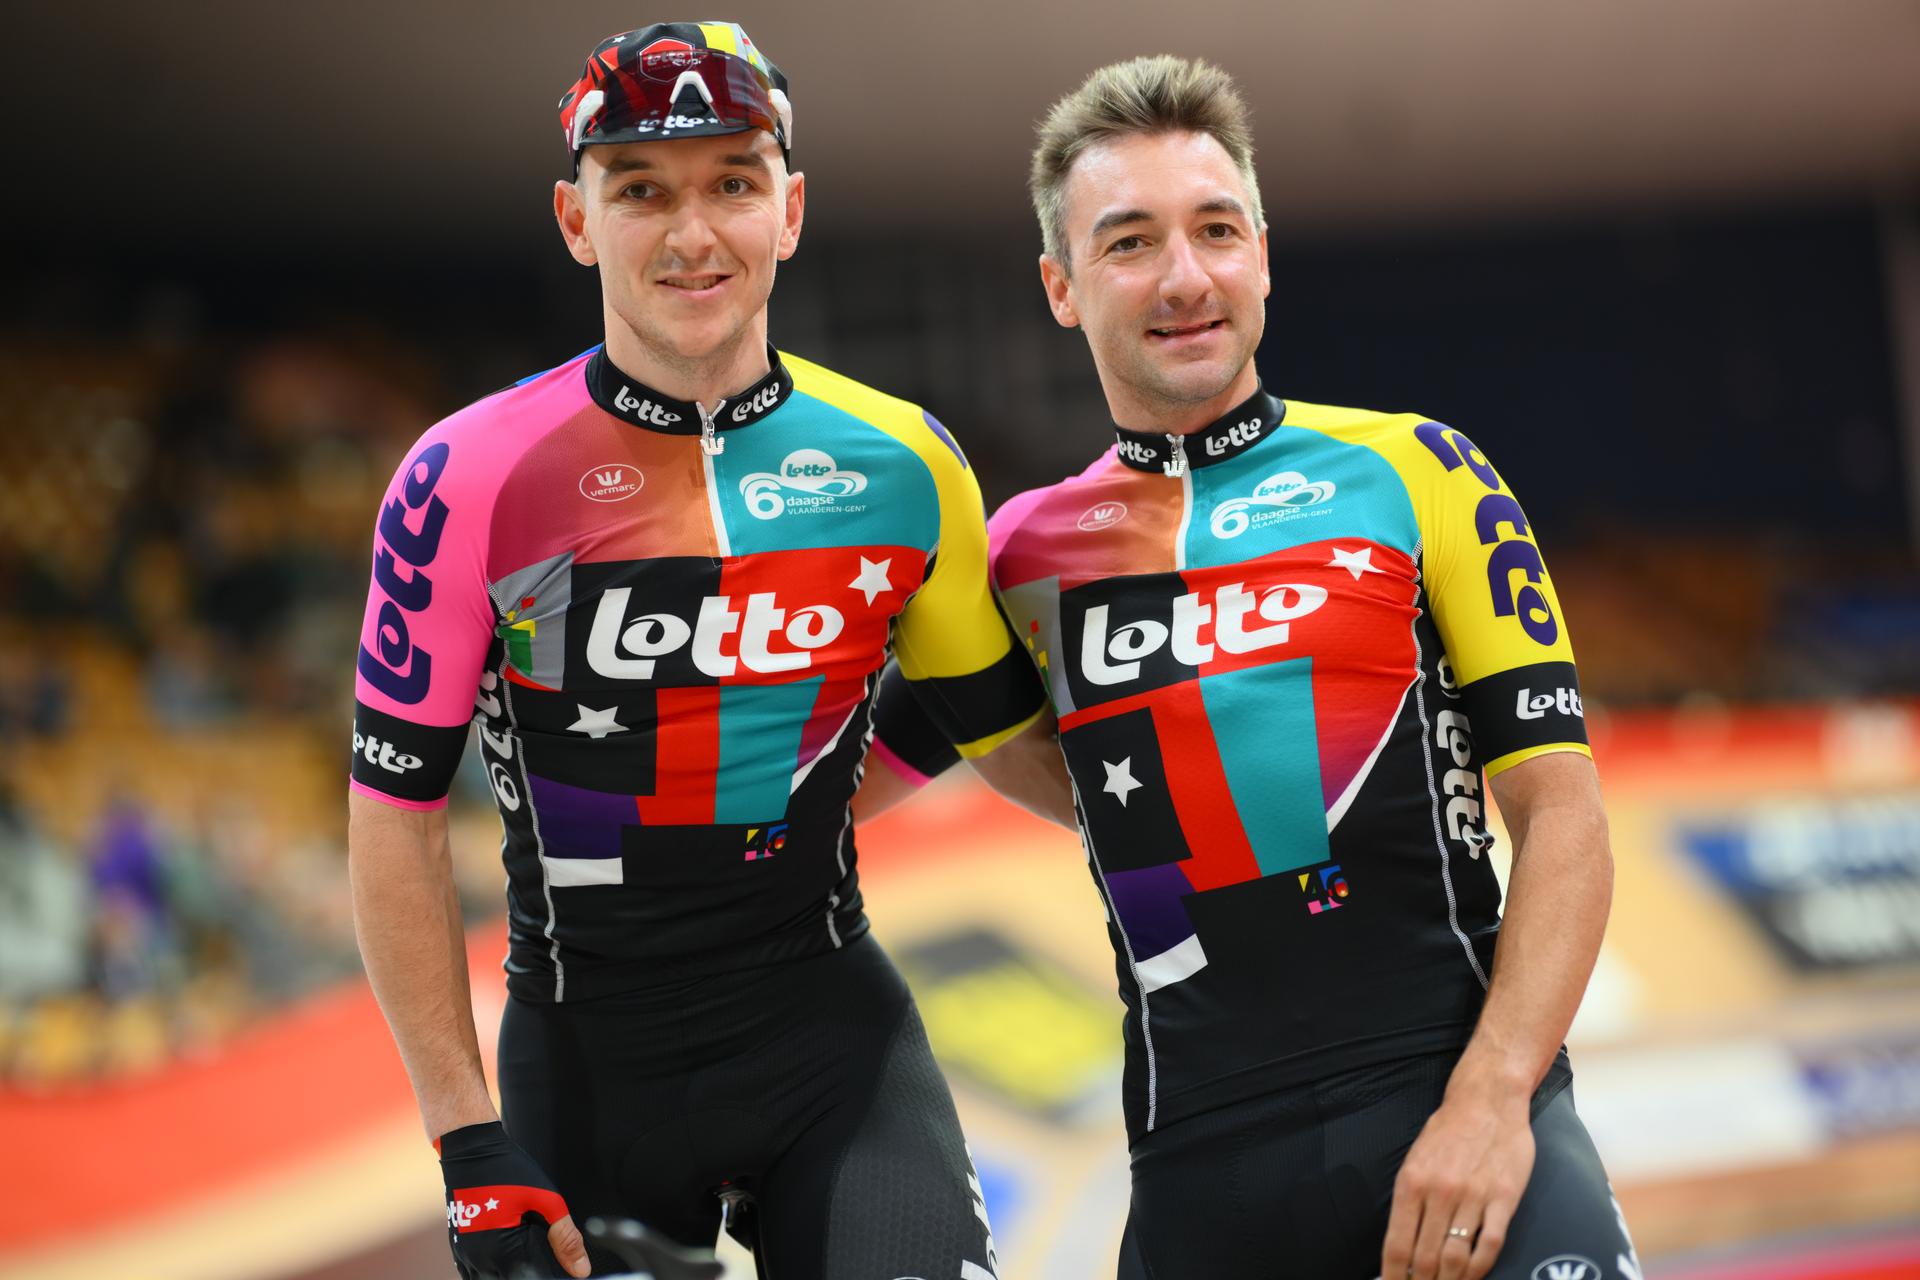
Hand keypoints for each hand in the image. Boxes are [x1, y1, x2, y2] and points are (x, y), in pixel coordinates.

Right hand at [438, 1121, 590, 1278]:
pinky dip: (492, 1271)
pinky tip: (506, 1258)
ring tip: (527, 1256)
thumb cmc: (507, 1169)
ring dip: (509, 1273)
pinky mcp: (458, 1248)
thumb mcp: (546, 1201)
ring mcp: (465, 1256)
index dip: (549, 1275)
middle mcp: (479, 1260)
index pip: (530, 1279)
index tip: (559, 1267)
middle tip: (543, 1258)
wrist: (471, 1151)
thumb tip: (581, 1270)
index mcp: (503, 1252)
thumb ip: (565, 1238)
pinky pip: (474, 1275)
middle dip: (528, 1274)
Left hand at [1381, 1088, 1533, 1279]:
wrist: (1487, 1101)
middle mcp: (1439, 1193)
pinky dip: (1479, 1268)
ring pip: (1457, 1257)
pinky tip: (1473, 1276)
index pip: (1397, 1244)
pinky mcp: (1503, 1199)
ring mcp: (1473, 1197)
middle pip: (1426, 1257)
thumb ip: (1409, 1201)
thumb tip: (1400, 1244)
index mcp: (1411, 1183)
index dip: (1394, 1275)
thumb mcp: (1415, 1159)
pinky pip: (1490, 1244)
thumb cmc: (1448, 1130)